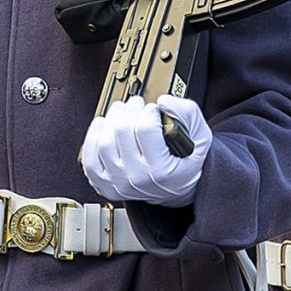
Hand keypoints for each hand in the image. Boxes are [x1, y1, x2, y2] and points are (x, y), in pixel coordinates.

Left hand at [79, 95, 210, 204]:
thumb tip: (164, 101)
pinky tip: (103, 126)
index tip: (154, 109)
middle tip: (137, 104)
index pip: (146, 129)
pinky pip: (89, 159)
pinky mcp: (105, 184)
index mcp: (162, 170)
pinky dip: (92, 137)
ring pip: (103, 142)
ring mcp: (118, 183)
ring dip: (111, 118)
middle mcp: (138, 179)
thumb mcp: (200, 137)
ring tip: (122, 111)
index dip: (149, 111)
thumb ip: (187, 113)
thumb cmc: (186, 163)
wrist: (176, 189)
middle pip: (122, 131)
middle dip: (130, 109)